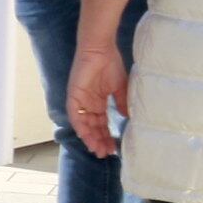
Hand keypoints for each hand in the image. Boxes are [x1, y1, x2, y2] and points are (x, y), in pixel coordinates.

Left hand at [67, 30, 128, 158]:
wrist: (100, 49)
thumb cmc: (110, 64)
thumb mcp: (120, 87)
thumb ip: (122, 103)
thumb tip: (128, 118)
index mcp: (98, 101)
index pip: (101, 123)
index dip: (106, 136)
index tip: (113, 148)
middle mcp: (88, 103)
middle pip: (92, 127)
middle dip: (99, 140)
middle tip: (105, 153)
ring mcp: (80, 100)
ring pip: (83, 124)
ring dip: (90, 137)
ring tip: (98, 149)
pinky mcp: (73, 95)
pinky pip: (75, 114)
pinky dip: (80, 125)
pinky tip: (86, 136)